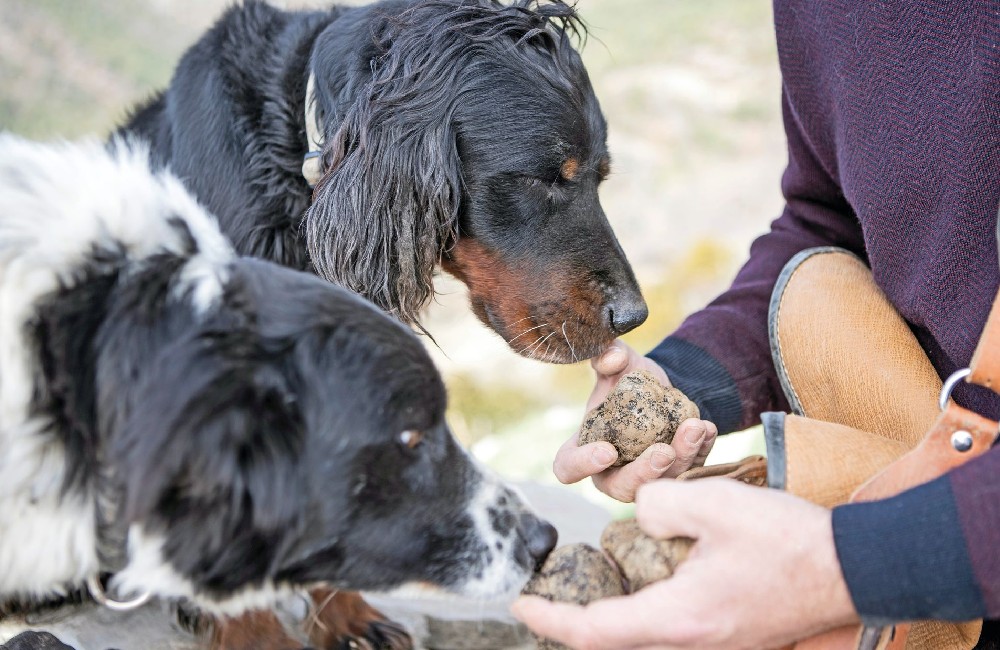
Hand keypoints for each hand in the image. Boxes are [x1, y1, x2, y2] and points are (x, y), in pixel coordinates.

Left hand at [512, 479, 858, 649]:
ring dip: (607, 620)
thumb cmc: (786, 539)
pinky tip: (638, 582)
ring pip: (640, 641)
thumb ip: (658, 506)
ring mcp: (712, 645)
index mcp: (678, 619)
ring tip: (585, 586)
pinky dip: (639, 615)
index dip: (550, 619)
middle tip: (545, 596)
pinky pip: (667, 633)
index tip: (519, 603)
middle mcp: (690, 643)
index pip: (593, 632)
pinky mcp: (727, 637)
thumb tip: (639, 519)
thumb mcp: (712, 504)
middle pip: (612, 645)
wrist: (852, 568)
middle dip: (572, 623)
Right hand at [553, 340, 717, 501]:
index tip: (608, 450)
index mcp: (585, 446)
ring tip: (695, 427)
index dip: (584, 465)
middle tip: (664, 452)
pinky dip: (701, 453)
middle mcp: (612, 470)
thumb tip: (613, 357)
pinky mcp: (676, 475)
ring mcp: (646, 478)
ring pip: (661, 483)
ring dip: (682, 459)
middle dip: (644, 473)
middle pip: (621, 487)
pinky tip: (708, 429)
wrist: (663, 388)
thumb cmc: (629, 379)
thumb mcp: (619, 362)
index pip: (569, 467)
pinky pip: (690, 473)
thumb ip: (609, 355)